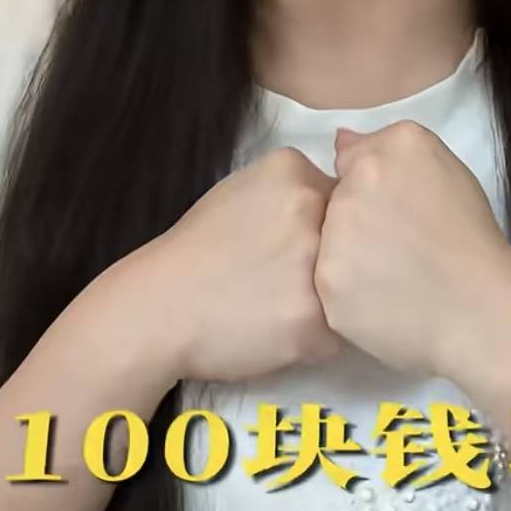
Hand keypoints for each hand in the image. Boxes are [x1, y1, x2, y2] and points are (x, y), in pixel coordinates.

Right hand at [108, 147, 339, 385]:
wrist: (157, 308)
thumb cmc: (196, 251)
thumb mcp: (242, 190)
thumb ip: (294, 192)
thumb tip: (344, 203)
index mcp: (293, 171)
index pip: (345, 196)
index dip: (327, 227)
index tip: (292, 245)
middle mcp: (311, 210)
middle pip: (354, 239)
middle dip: (330, 262)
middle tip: (285, 278)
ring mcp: (316, 266)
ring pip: (350, 288)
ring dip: (326, 302)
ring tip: (278, 306)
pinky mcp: (314, 321)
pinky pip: (337, 334)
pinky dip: (313, 339)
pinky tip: (276, 331)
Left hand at [314, 120, 510, 379]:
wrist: (480, 308)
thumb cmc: (471, 236)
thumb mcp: (445, 168)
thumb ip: (388, 146)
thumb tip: (341, 142)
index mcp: (381, 157)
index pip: (350, 161)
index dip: (371, 187)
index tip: (396, 210)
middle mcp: (349, 192)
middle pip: (336, 202)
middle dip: (357, 220)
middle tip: (398, 246)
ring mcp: (333, 242)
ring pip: (327, 243)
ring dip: (349, 257)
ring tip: (393, 277)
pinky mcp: (328, 289)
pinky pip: (330, 286)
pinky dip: (350, 294)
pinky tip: (384, 300)